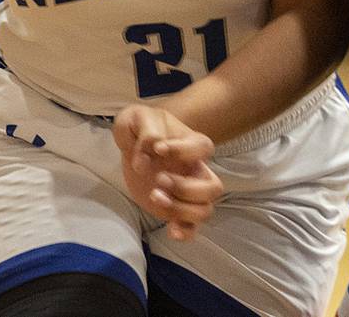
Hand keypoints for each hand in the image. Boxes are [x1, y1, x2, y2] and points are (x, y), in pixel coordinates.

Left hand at [112, 104, 222, 240]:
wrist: (134, 142)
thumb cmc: (140, 127)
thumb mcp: (137, 117)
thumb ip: (145, 130)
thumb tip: (146, 158)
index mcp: (191, 143)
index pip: (203, 148)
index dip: (183, 150)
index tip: (158, 149)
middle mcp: (196, 169)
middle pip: (214, 187)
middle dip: (186, 188)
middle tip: (159, 179)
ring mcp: (188, 192)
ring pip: (205, 210)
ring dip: (181, 209)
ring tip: (154, 197)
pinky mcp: (176, 208)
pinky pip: (192, 228)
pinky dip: (185, 232)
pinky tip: (169, 230)